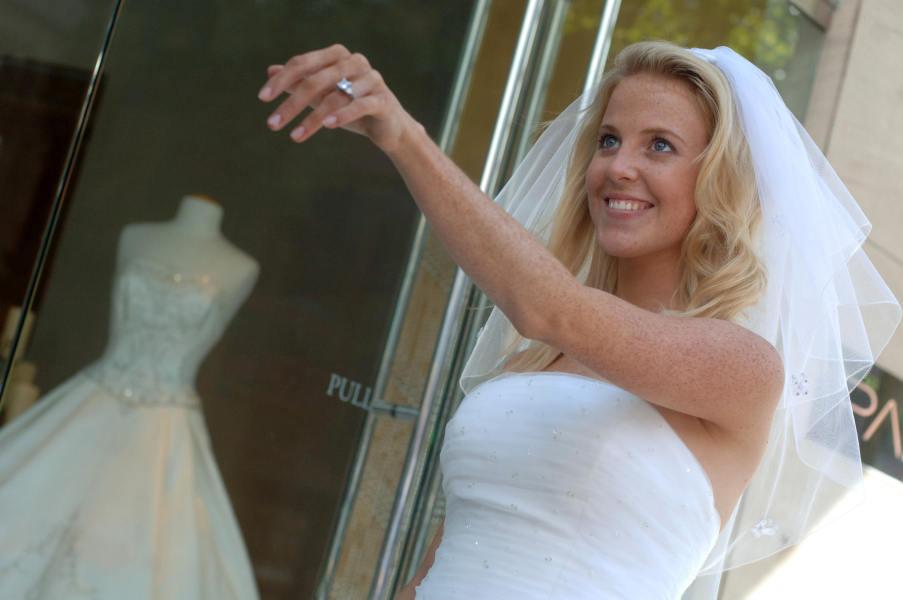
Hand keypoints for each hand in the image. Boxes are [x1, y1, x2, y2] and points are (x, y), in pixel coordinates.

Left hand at [257, 44, 416, 151]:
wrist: (388, 127)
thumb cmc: (352, 108)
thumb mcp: (323, 95)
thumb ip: (299, 82)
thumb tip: (270, 71)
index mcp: (337, 55)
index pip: (303, 64)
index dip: (281, 80)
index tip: (263, 98)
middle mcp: (354, 62)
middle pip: (315, 81)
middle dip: (291, 104)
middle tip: (273, 124)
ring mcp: (371, 79)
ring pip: (335, 97)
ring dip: (312, 118)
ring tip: (295, 136)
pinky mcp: (383, 99)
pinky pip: (359, 105)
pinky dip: (343, 115)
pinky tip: (327, 126)